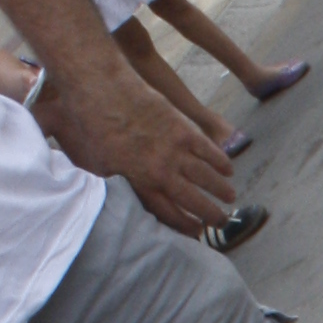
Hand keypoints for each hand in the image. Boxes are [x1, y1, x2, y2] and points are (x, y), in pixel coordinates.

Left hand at [50, 67, 237, 234]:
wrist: (101, 90)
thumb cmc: (91, 127)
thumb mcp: (96, 167)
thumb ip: (114, 184)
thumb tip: (117, 197)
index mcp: (140, 184)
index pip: (169, 213)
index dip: (185, 225)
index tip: (196, 232)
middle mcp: (162, 172)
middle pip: (193, 200)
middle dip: (210, 214)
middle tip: (221, 222)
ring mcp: (175, 150)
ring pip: (205, 177)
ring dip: (221, 189)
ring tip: (231, 198)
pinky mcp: (183, 129)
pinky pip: (208, 151)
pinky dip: (221, 162)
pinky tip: (229, 169)